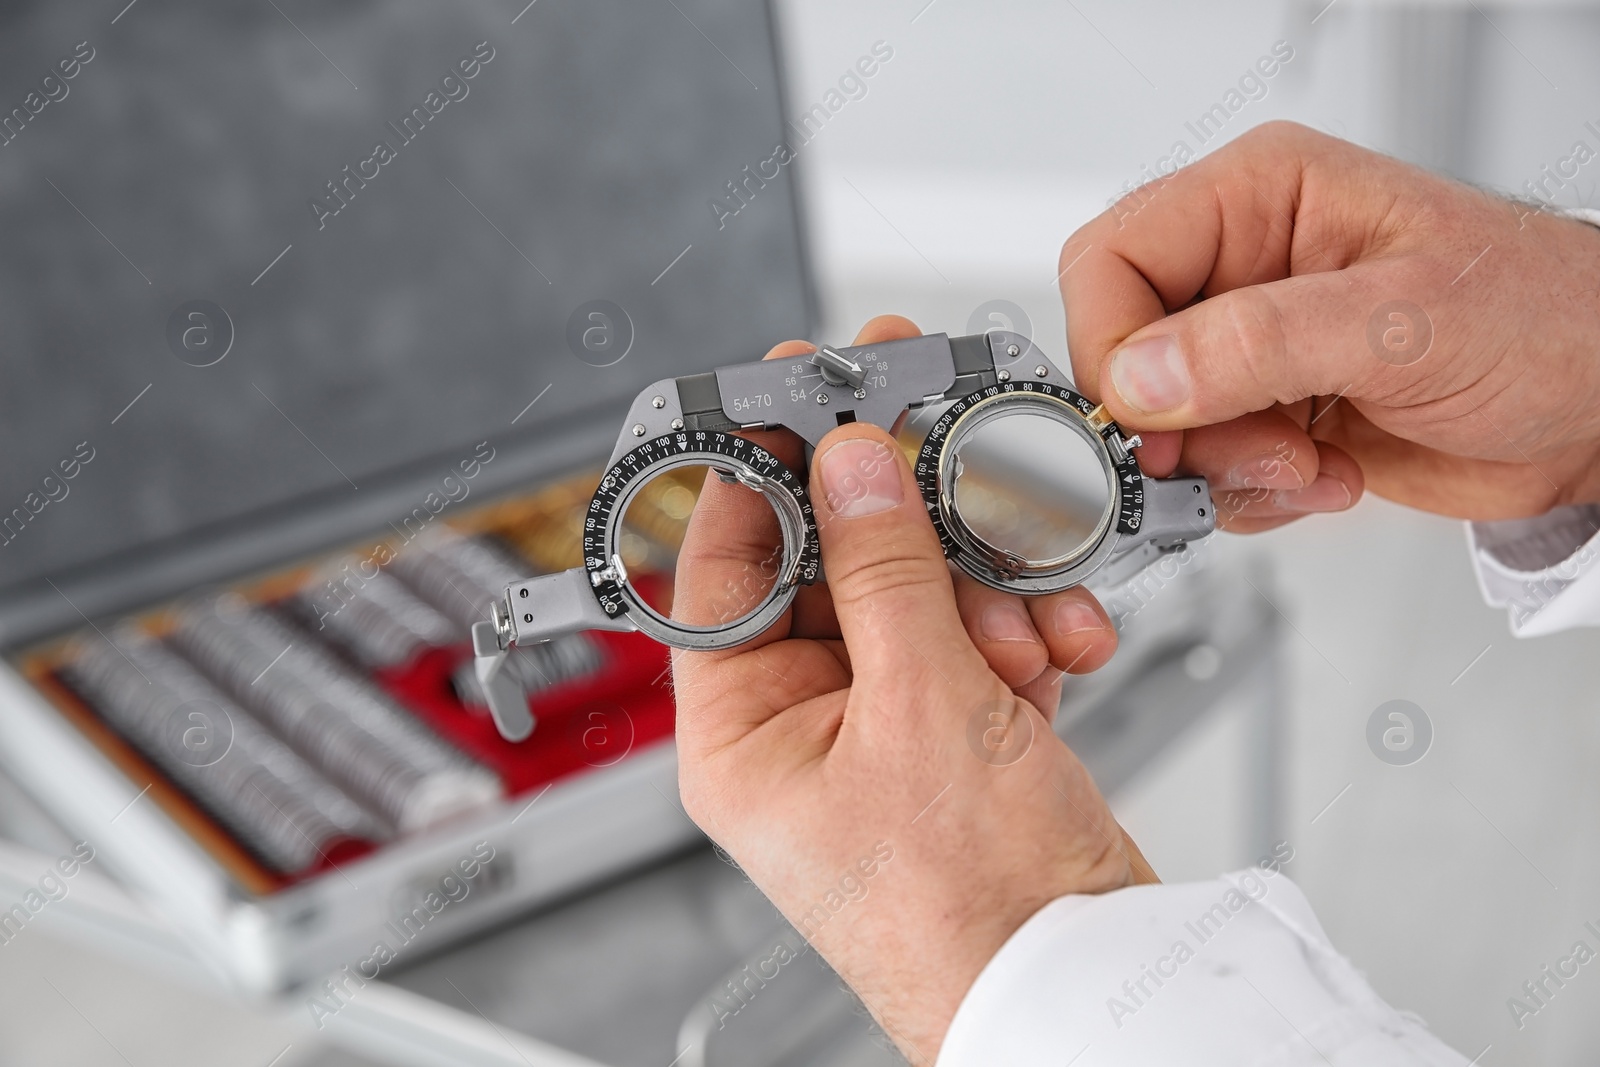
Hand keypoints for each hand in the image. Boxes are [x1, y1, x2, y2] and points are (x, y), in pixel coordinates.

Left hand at [670, 316, 1151, 1060]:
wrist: (1086, 986)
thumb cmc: (971, 913)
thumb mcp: (923, 707)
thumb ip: (887, 569)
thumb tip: (852, 465)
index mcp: (740, 732)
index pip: (727, 565)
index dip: (764, 471)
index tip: (804, 396)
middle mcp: (798, 727)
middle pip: (832, 568)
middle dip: (908, 527)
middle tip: (945, 444)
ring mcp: (879, 730)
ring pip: (915, 596)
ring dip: (985, 587)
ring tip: (1029, 617)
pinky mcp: (951, 736)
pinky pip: (971, 642)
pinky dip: (1021, 632)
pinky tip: (1060, 649)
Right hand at [1062, 120, 1599, 530]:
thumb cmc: (1549, 320)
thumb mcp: (1404, 321)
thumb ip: (1262, 342)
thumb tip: (1141, 375)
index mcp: (1261, 198)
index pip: (1113, 258)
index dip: (1112, 343)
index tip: (1149, 413)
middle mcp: (1244, 268)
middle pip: (1122, 350)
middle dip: (1175, 424)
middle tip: (1243, 451)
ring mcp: (1253, 348)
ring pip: (1158, 426)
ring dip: (1226, 469)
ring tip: (1307, 463)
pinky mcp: (1268, 416)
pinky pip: (1204, 470)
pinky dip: (1253, 495)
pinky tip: (1326, 475)